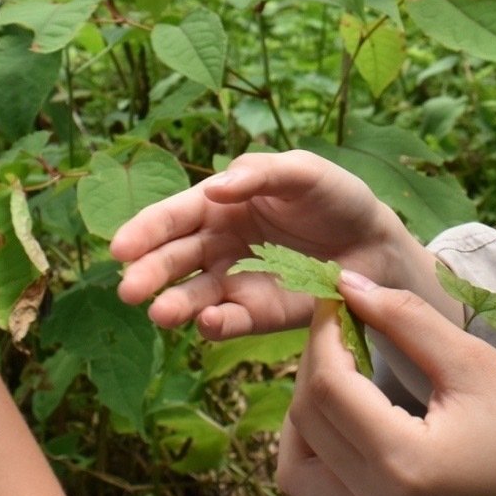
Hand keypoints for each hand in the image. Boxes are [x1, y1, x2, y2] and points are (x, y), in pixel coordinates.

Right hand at [111, 151, 427, 340]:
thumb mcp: (303, 171)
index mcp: (219, 204)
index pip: (173, 216)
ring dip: (174, 305)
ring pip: (193, 296)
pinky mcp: (258, 314)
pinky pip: (229, 321)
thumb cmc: (335, 197)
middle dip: (148, 273)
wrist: (375, 243)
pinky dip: (215, 324)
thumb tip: (215, 186)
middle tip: (129, 289)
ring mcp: (235, 282)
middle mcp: (218, 244)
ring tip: (161, 312)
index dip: (144, 230)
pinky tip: (208, 322)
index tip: (120, 247)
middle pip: (173, 259)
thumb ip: (261, 173)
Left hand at [276, 272, 495, 495]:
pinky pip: (322, 484)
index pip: (329, 389)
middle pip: (307, 422)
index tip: (336, 296)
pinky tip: (355, 406)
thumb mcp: (473, 361)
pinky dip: (322, 442)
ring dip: (307, 410)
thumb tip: (347, 283)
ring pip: (298, 462)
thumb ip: (405, 319)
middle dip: (314, 362)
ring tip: (344, 368)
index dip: (324, 334)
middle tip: (342, 322)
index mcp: (404, 464)